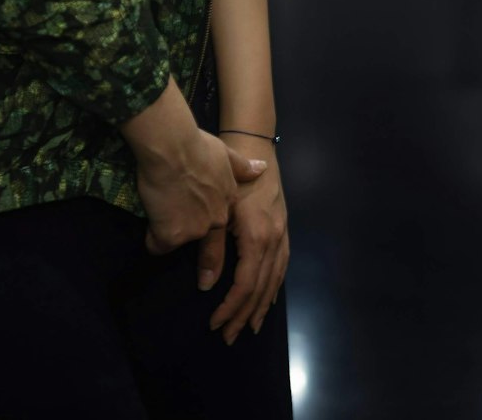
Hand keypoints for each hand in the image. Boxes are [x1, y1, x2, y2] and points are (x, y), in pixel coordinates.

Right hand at [135, 129, 266, 280]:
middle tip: (202, 280)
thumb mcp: (224, 153)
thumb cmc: (197, 145)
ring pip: (177, 241)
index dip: (214, 239)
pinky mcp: (171, 235)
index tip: (214, 257)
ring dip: (168, 232)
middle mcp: (214, 222)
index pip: (222, 228)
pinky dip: (151, 237)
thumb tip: (262, 168)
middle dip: (202, 261)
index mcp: (227, 203)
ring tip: (158, 213)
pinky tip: (147, 224)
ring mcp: (193, 231)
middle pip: (205, 247)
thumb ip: (241, 166)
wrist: (172, 147)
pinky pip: (157, 244)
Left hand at [209, 146, 288, 344]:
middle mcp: (274, 241)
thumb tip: (198, 276)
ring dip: (260, 308)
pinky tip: (266, 300)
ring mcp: (282, 236)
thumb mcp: (219, 208)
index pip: (245, 284)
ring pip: (274, 282)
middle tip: (227, 336)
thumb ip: (210, 245)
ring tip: (248, 328)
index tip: (214, 321)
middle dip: (243, 315)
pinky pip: (281, 269)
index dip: (230, 306)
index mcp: (257, 238)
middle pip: (260, 289)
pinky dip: (273, 289)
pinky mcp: (283, 231)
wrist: (253, 146)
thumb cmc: (231, 175)